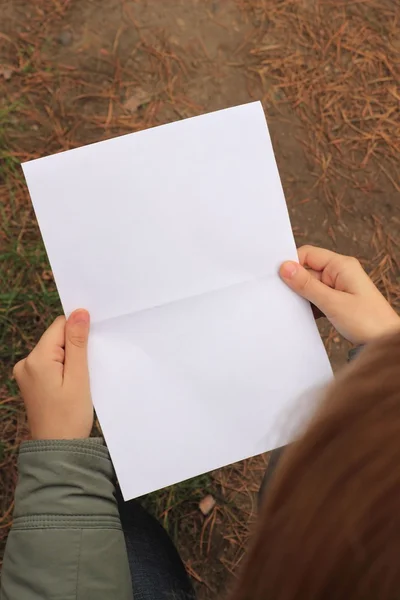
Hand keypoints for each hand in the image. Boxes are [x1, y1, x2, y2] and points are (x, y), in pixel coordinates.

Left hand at [13, 309, 92, 438]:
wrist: (58, 450)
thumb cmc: (70, 416)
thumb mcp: (79, 377)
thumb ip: (78, 343)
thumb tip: (79, 312)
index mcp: (36, 359)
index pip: (59, 326)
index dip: (78, 333)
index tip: (91, 350)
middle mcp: (26, 363)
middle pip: (56, 338)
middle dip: (75, 348)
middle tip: (87, 370)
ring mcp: (26, 374)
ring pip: (54, 351)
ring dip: (70, 360)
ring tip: (79, 381)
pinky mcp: (31, 383)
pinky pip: (50, 364)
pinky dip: (64, 370)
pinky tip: (71, 385)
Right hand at [279, 245, 399, 343]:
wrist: (386, 341)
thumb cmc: (368, 321)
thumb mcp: (333, 303)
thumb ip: (307, 285)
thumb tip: (285, 267)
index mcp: (341, 265)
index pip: (308, 254)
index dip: (292, 263)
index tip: (277, 278)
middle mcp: (340, 272)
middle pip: (307, 270)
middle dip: (295, 283)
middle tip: (283, 297)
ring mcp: (339, 286)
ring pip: (310, 285)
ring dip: (302, 296)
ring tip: (297, 309)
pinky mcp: (337, 300)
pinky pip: (316, 297)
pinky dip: (309, 305)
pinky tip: (305, 316)